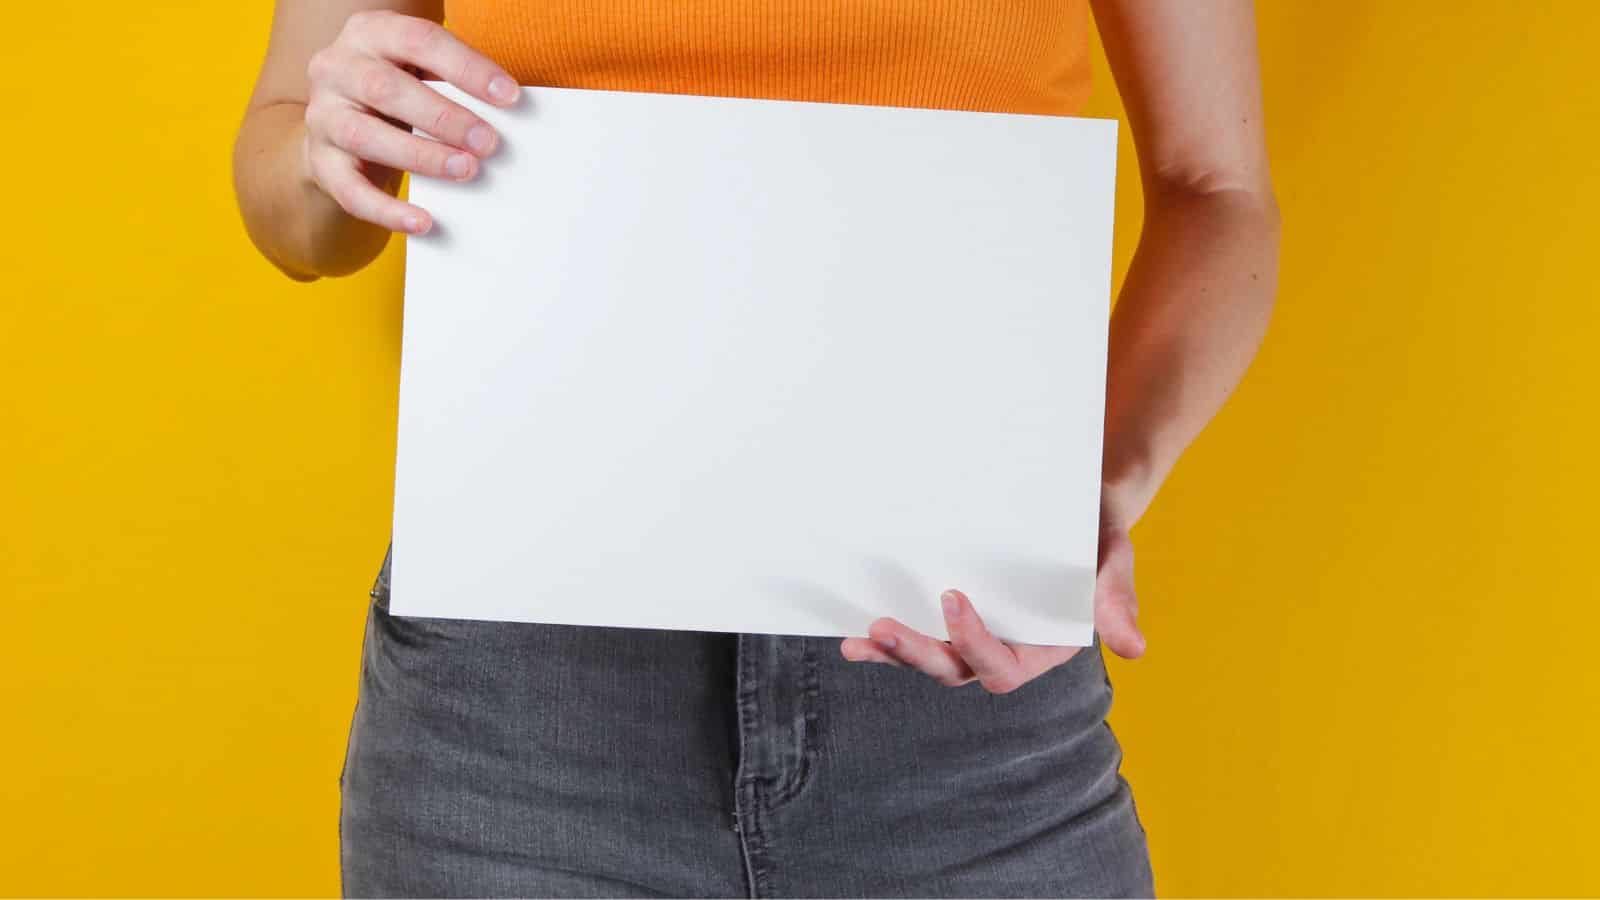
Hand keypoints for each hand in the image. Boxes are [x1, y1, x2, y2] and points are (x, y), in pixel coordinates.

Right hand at [301, 10, 519, 234]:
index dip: (466, 67)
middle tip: (488, 143)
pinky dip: (388, 210)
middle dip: (444, 117)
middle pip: (386, 88)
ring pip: (366, 136)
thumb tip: (509, 111)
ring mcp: (323, 116)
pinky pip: (350, 191)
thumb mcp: (417, 69)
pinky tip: (423, 221)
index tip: (509, 96)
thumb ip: (453, 81)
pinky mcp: (320, 162)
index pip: (419, 40)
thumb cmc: (395, 93)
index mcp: (370, 32)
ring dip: (421, 156)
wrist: (336, 125)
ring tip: (466, 170)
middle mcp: (337, 67)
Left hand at [839, 517, 1145, 693]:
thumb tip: (1134, 648)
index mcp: (1043, 650)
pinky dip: (886, 641)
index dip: (976, 643)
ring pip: (929, 658)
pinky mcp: (950, 618)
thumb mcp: (1113, 559)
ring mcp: (973, 636)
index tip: (953, 598)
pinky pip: (918, 634)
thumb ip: (1115, 601)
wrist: (1075, 506)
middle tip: (881, 628)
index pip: (1003, 667)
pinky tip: (853, 637)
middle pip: (955, 669)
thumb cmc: (1095, 534)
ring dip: (893, 652)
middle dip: (916, 653)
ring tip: (859, 639)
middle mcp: (1004, 650)